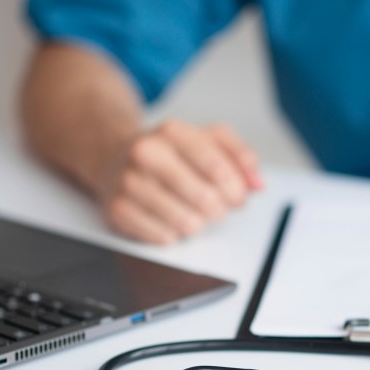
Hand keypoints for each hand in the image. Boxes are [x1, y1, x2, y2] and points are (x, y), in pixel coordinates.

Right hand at [96, 119, 263, 243]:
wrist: (112, 157)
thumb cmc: (168, 152)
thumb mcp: (206, 140)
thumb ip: (238, 156)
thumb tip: (257, 184)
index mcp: (172, 131)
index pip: (217, 167)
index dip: (235, 189)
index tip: (238, 198)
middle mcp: (146, 152)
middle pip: (205, 198)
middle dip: (220, 210)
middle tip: (217, 208)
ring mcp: (129, 182)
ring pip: (186, 223)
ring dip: (198, 224)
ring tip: (192, 212)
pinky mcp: (118, 209)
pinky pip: (164, 237)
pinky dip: (174, 234)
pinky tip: (169, 219)